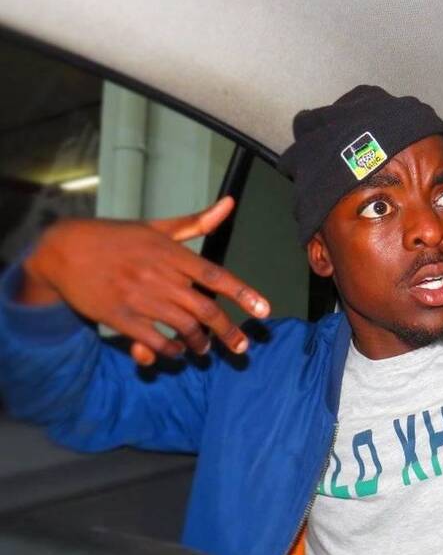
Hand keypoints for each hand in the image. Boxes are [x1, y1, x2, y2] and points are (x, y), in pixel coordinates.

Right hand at [19, 197, 270, 365]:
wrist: (65, 249)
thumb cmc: (118, 237)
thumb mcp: (157, 227)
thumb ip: (197, 223)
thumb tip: (230, 203)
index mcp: (171, 252)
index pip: (216, 275)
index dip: (243, 293)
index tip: (265, 310)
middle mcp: (159, 275)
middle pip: (204, 308)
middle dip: (228, 331)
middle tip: (242, 347)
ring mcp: (138, 297)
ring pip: (182, 327)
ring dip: (199, 343)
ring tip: (204, 349)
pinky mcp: (119, 316)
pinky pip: (152, 340)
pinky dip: (169, 349)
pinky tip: (176, 351)